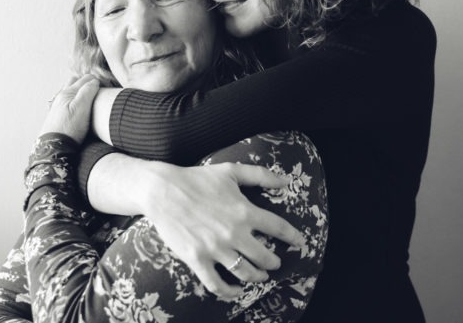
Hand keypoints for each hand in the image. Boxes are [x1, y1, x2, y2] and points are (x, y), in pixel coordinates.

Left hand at [39, 74, 99, 143]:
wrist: (54, 147)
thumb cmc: (69, 128)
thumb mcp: (82, 107)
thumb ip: (88, 91)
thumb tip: (94, 81)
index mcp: (67, 92)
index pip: (85, 79)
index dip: (97, 81)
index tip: (105, 88)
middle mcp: (61, 96)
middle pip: (75, 81)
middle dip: (87, 82)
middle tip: (98, 89)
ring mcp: (57, 106)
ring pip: (70, 91)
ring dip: (79, 90)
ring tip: (89, 97)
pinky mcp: (57, 116)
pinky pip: (66, 101)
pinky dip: (74, 99)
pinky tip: (77, 107)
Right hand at [142, 162, 305, 298]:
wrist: (162, 190)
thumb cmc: (197, 179)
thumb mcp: (231, 171)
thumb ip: (260, 175)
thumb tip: (285, 182)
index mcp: (244, 210)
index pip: (278, 228)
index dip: (293, 237)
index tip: (300, 243)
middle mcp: (234, 233)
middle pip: (265, 257)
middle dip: (274, 262)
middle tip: (275, 262)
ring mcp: (215, 249)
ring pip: (246, 273)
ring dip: (257, 277)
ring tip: (260, 276)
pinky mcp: (197, 259)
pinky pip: (218, 284)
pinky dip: (230, 292)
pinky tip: (236, 291)